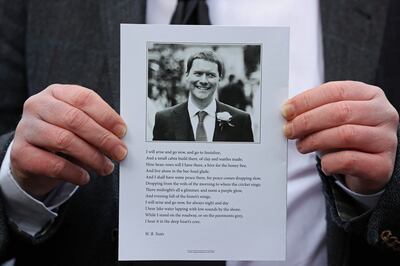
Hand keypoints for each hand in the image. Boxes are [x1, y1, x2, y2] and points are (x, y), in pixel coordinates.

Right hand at [11, 84, 126, 197]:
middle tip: (119, 152)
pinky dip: (74, 172)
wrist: (31, 158)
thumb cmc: (61, 137)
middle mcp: (37, 106)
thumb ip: (97, 125)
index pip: (84, 98)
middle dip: (103, 138)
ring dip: (92, 157)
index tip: (122, 131)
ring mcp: (26, 128)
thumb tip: (121, 137)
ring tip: (106, 167)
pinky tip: (85, 177)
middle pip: (75, 119)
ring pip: (65, 140)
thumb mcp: (78, 125)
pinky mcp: (20, 153)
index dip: (106, 115)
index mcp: (56, 93)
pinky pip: (53, 164)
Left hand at [282, 81, 398, 193]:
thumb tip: (288, 112)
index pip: (336, 91)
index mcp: (370, 95)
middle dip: (308, 121)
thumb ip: (315, 110)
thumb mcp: (332, 118)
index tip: (286, 111)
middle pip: (340, 112)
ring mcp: (387, 140)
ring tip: (301, 146)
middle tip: (289, 130)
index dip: (307, 100)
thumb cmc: (346, 139)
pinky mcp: (383, 165)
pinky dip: (329, 161)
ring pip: (345, 135)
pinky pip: (349, 160)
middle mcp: (384, 114)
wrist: (366, 168)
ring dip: (315, 140)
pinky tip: (323, 163)